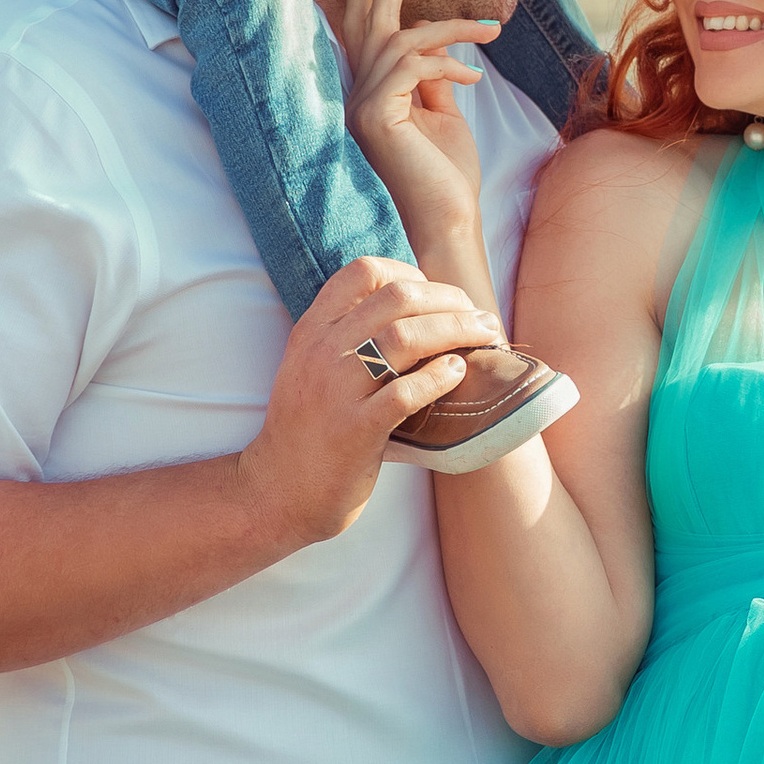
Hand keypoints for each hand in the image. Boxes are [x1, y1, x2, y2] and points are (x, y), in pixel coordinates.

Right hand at [237, 254, 504, 551]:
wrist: (276, 492)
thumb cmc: (307, 429)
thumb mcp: (310, 368)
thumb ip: (346, 336)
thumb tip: (411, 311)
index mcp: (311, 331)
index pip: (364, 272)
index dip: (410, 273)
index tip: (437, 294)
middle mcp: (321, 352)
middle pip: (397, 298)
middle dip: (451, 300)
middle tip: (481, 317)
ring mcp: (336, 391)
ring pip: (405, 337)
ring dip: (458, 331)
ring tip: (486, 338)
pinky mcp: (355, 431)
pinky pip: (405, 392)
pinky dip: (439, 376)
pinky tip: (458, 372)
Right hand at [342, 0, 495, 272]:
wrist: (447, 224)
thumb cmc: (446, 176)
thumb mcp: (442, 112)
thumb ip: (431, 74)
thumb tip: (434, 42)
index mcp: (371, 92)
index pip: (366, 29)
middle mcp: (356, 94)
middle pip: (367, 19)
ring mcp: (360, 105)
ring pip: (399, 39)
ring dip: (451, 27)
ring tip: (492, 29)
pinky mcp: (375, 116)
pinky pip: (411, 64)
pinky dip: (447, 62)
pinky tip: (473, 76)